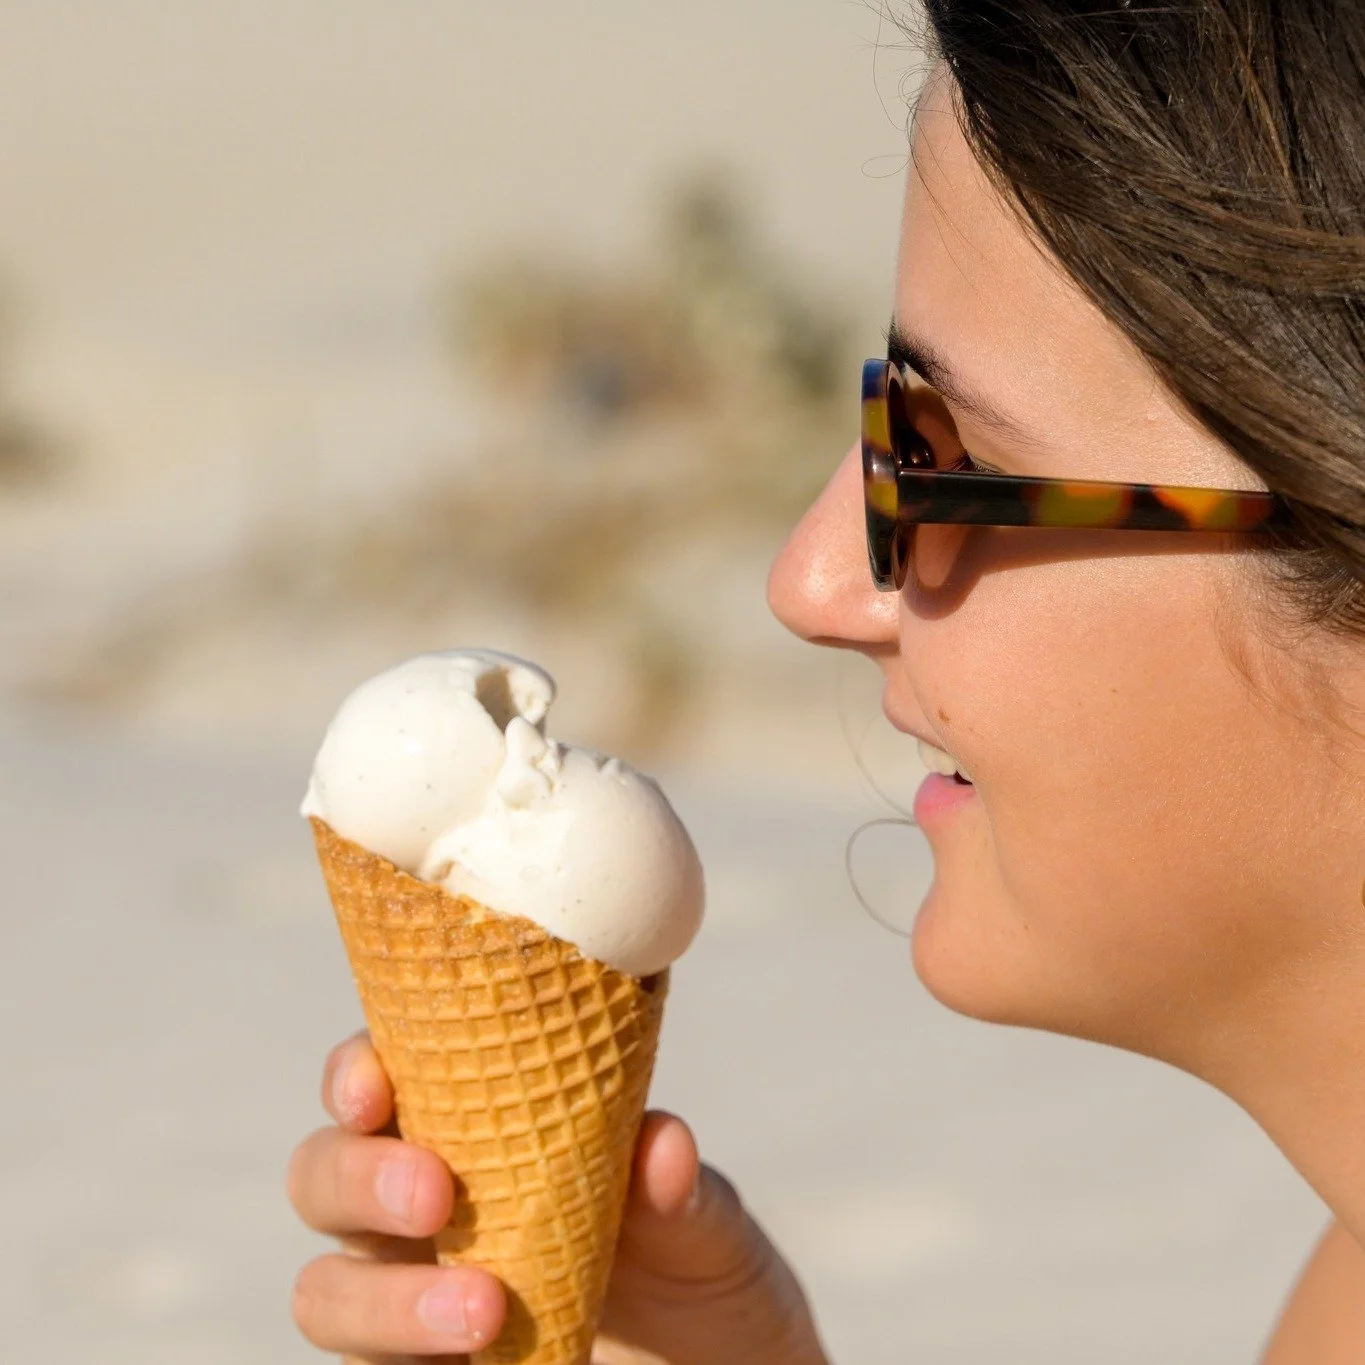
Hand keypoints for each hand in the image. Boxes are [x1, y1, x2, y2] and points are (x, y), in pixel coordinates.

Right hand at [287, 1032, 829, 1364]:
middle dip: (358, 1178)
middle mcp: (423, 1204)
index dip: (354, 1070)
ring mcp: (411, 1297)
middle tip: (436, 1197)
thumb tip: (662, 1145)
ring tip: (483, 1312)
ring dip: (383, 1300)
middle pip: (322, 1174)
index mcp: (475, 1126)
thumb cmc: (697, 1265)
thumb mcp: (704, 1225)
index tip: (376, 1088)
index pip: (380, 1076)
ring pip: (326, 1289)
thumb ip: (678, 1190)